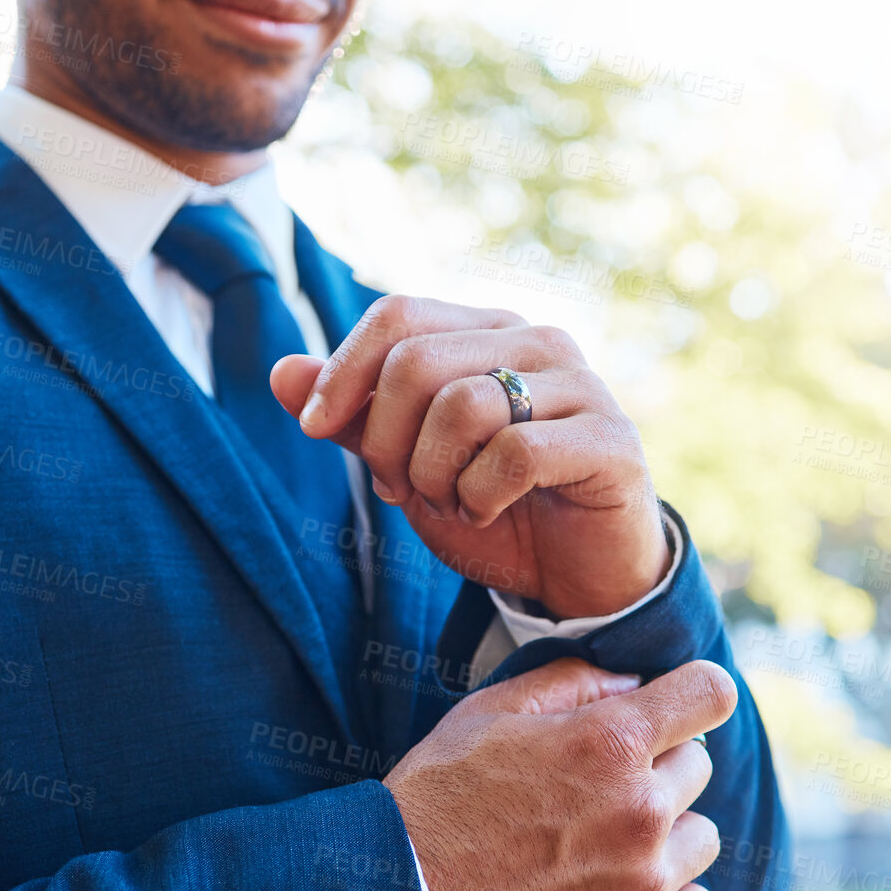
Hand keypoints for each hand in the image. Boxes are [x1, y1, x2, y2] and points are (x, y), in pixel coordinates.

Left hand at [270, 295, 669, 618]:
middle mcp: (537, 341)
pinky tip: (489, 512)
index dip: (342, 370)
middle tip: (401, 489)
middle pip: (416, 362)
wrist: (575, 575)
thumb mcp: (405, 464)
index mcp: (486, 331)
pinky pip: (514, 454)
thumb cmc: (493, 509)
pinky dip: (481, 497)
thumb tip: (281, 372)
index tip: (315, 428)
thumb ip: (351, 419)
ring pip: (463, 406)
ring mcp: (581, 385)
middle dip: (384, 440)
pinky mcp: (610, 439)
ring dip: (434, 476)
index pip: (398, 315)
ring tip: (452, 502)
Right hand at [383, 655, 735, 890]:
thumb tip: (633, 683)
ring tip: (600, 847)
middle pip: (697, 766)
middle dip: (653, 769)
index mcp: (608, 741)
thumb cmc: (436, 802)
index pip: (709, 693)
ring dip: (665, 836)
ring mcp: (646, 880)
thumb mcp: (486, 714)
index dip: (693, 694)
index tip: (676, 709)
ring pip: (702, 836)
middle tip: (590, 792)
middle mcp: (641, 808)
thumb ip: (569, 683)